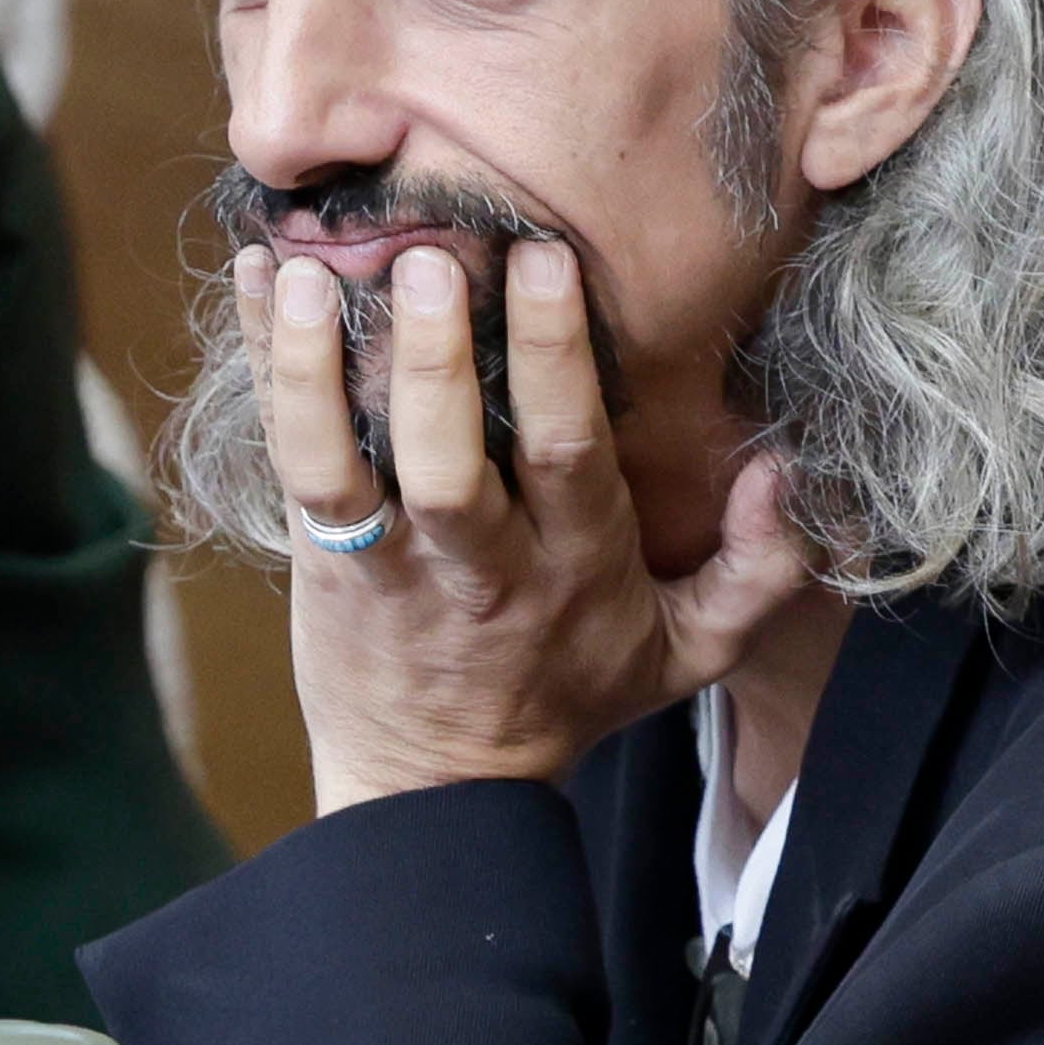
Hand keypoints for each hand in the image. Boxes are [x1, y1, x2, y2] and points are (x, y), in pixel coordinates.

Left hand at [256, 238, 803, 812]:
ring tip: (306, 272)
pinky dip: (269, 370)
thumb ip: (758, 568)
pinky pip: (287, 463)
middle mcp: (476, 564)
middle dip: (435, 358)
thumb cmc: (571, 690)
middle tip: (426, 256)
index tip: (542, 260)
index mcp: (575, 564)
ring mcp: (388, 565)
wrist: (443, 788)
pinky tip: (257, 275)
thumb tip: (786, 474)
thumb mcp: (690, 651)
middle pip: (447, 462)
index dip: (551, 358)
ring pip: (344, 469)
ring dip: (317, 370)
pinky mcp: (321, 562)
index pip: (565, 453)